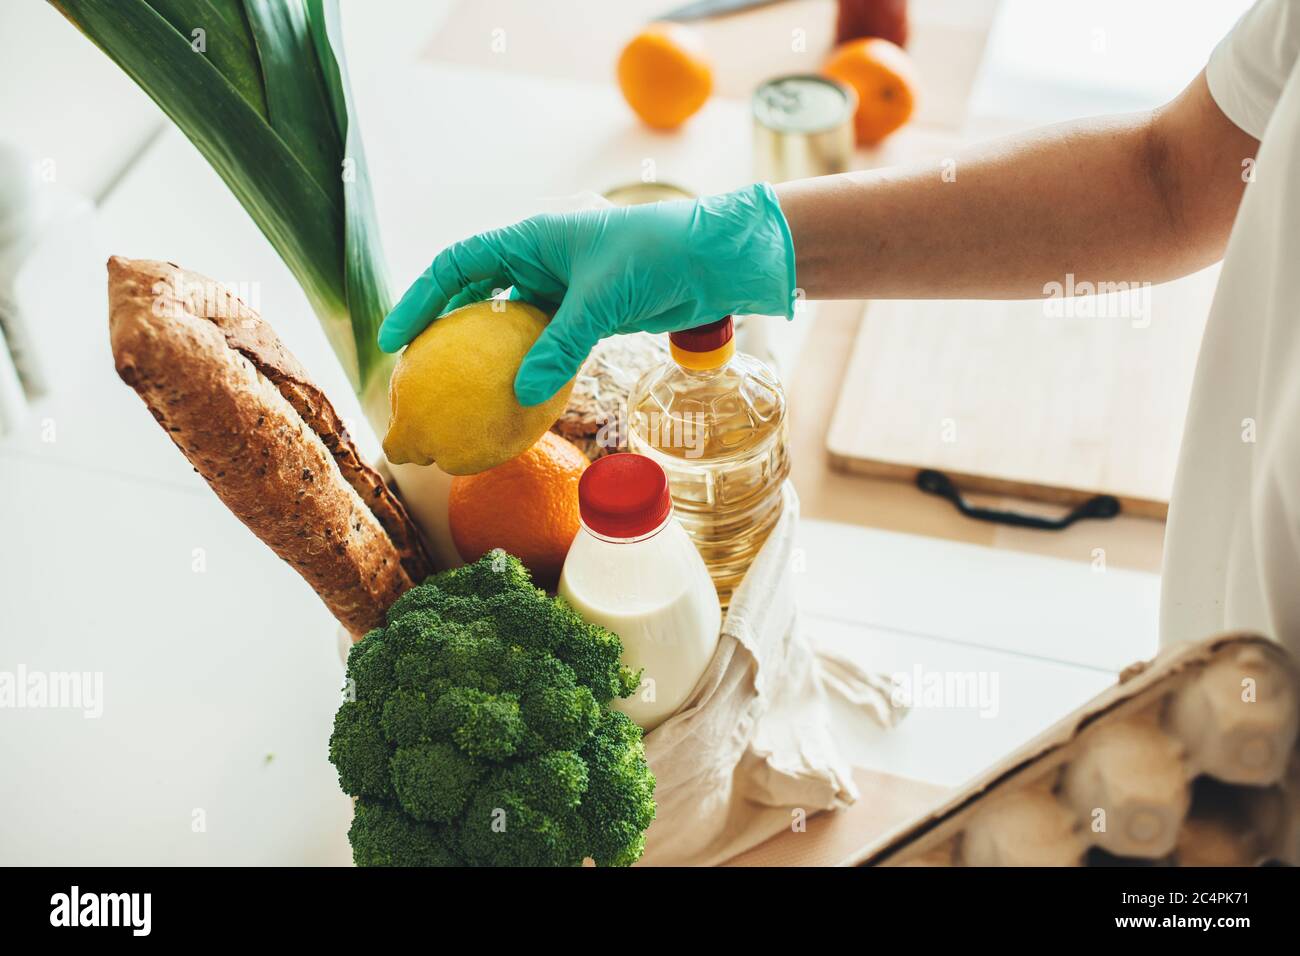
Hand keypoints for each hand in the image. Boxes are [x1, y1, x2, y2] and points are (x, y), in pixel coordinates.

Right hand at [378, 183, 796, 404]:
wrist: (712, 259)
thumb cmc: (657, 256)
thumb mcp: (601, 299)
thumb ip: (558, 345)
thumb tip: (518, 395)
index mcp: (531, 237)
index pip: (458, 264)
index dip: (421, 298)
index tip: (397, 340)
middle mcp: (539, 259)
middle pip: (476, 294)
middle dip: (446, 330)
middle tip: (421, 375)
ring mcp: (562, 288)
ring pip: (510, 323)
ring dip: (488, 355)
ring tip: (460, 394)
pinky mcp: (586, 313)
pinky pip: (545, 342)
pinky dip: (529, 366)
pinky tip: (516, 399)